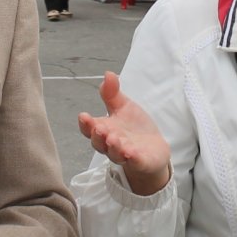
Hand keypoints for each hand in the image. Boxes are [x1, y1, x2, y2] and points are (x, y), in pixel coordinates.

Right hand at [78, 72, 170, 194]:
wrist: (153, 148)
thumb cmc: (133, 128)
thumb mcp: (123, 107)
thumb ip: (112, 94)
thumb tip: (108, 73)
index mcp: (103, 130)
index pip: (89, 129)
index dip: (85, 124)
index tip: (83, 116)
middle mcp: (110, 144)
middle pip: (99, 143)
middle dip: (98, 136)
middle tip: (100, 128)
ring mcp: (124, 155)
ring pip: (115, 154)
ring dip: (113, 147)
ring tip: (114, 139)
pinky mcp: (140, 163)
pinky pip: (134, 162)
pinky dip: (133, 159)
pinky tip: (132, 153)